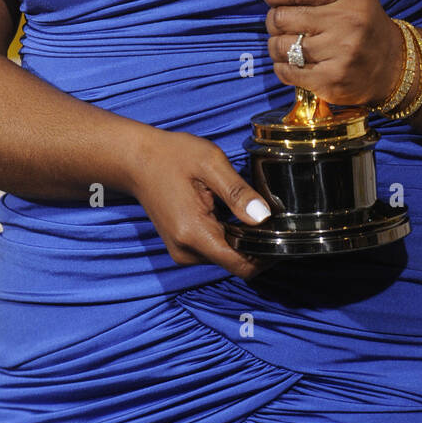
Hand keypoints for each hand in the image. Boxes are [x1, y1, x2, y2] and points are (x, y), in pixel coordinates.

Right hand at [126, 127, 275, 279]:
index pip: (241, 265)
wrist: (136, 159)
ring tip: (251, 210)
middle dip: (257, 245)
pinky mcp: (181, 246)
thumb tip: (264, 217)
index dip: (267, 257)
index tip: (285, 238)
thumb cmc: (171, 156)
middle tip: (274, 217)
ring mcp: (181, 251)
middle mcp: (186, 251)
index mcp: (193, 233)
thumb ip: (237, 192)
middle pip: (235, 263)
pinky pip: (214, 249)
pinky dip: (229, 237)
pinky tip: (232, 213)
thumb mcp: (210, 163)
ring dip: (243, 240)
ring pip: (226, 257)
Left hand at [263, 0, 403, 110]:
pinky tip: (292, 62)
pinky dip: (282, 66)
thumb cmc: (363, 23)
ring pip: (280, 46)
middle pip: (281, 18)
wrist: (393, 66)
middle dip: (274, 20)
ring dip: (276, 45)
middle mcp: (347, 20)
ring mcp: (340, 52)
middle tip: (280, 22)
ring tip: (287, 43)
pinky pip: (286, 71)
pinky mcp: (331, 80)